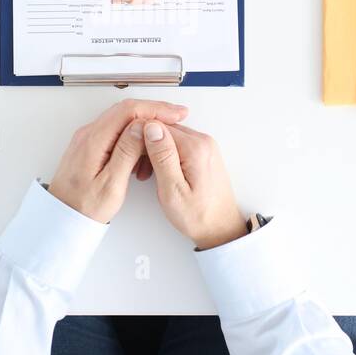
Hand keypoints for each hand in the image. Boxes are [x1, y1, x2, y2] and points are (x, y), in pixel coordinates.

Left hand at [48, 99, 188, 222]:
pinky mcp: (91, 145)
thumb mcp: (110, 185)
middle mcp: (88, 134)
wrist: (62, 216)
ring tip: (164, 136)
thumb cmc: (84, 206)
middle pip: (126, 110)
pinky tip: (145, 147)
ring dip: (145, 124)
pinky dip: (135, 134)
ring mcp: (88, 138)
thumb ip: (126, 154)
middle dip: (154, 111)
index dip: (155, 109)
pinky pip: (116, 130)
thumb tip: (140, 128)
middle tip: (176, 117)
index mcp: (93, 140)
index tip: (175, 114)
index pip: (128, 111)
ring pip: (122, 119)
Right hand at [140, 121, 246, 249]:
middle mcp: (203, 141)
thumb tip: (151, 127)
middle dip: (147, 146)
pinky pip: (179, 144)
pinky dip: (167, 155)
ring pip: (170, 136)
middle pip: (165, 129)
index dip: (140, 140)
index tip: (134, 159)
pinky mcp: (204, 153)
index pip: (158, 125)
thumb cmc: (197, 215)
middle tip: (142, 171)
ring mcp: (206, 146)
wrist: (221, 228)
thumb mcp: (172, 190)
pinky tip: (162, 172)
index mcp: (195, 148)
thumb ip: (162, 156)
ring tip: (150, 175)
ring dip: (156, 151)